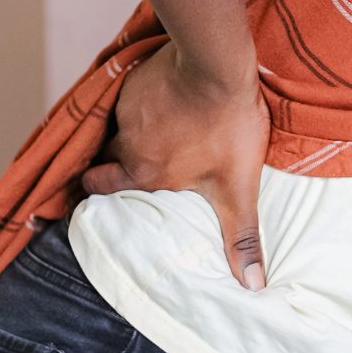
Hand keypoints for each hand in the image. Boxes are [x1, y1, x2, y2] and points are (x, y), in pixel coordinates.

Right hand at [81, 43, 270, 290]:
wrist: (218, 65)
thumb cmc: (228, 129)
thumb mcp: (238, 188)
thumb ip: (241, 236)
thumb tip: (252, 286)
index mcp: (142, 174)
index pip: (99, 185)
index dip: (100, 186)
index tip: (105, 186)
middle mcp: (126, 143)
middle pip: (107, 154)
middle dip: (116, 157)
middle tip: (137, 156)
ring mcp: (127, 107)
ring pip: (119, 123)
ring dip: (134, 126)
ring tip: (161, 124)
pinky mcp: (135, 78)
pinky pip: (127, 93)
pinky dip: (142, 98)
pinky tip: (166, 95)